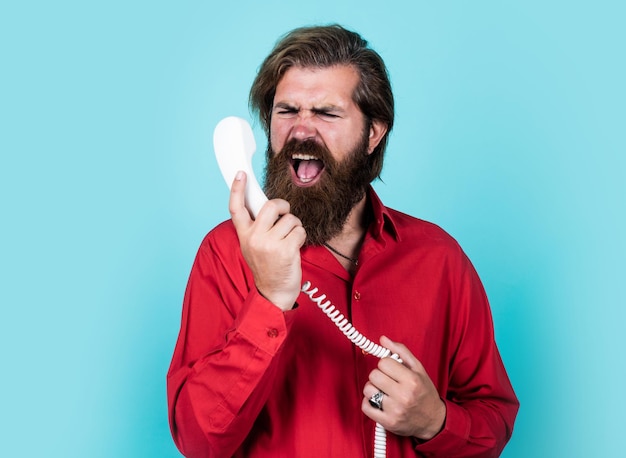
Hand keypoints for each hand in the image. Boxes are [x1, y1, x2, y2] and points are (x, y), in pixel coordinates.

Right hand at [229, 171, 305, 310]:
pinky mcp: (285, 250)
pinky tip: (295, 248)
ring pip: (289, 219)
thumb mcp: (253, 246)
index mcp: (244, 235)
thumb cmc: (267, 266)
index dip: (238, 189)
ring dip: (294, 226)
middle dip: (283, 207)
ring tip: (289, 240)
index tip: (241, 174)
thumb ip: (256, 227)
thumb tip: (267, 205)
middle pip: (271, 205)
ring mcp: (268, 244)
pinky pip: (299, 230)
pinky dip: (301, 236)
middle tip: (285, 216)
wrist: (274, 293)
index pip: (236, 208)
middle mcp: (253, 238)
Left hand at [362, 336, 445, 439]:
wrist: (433, 421)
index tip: (391, 369)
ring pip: (368, 390)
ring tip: (383, 391)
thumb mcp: (418, 369)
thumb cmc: (425, 393)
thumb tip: (383, 339)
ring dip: (373, 389)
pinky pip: (365, 406)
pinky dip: (368, 402)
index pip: (384, 362)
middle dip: (379, 375)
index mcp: (412, 380)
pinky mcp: (388, 422)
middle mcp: (404, 396)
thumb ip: (401, 351)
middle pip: (374, 375)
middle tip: (387, 380)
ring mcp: (395, 410)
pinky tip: (378, 401)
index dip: (386, 364)